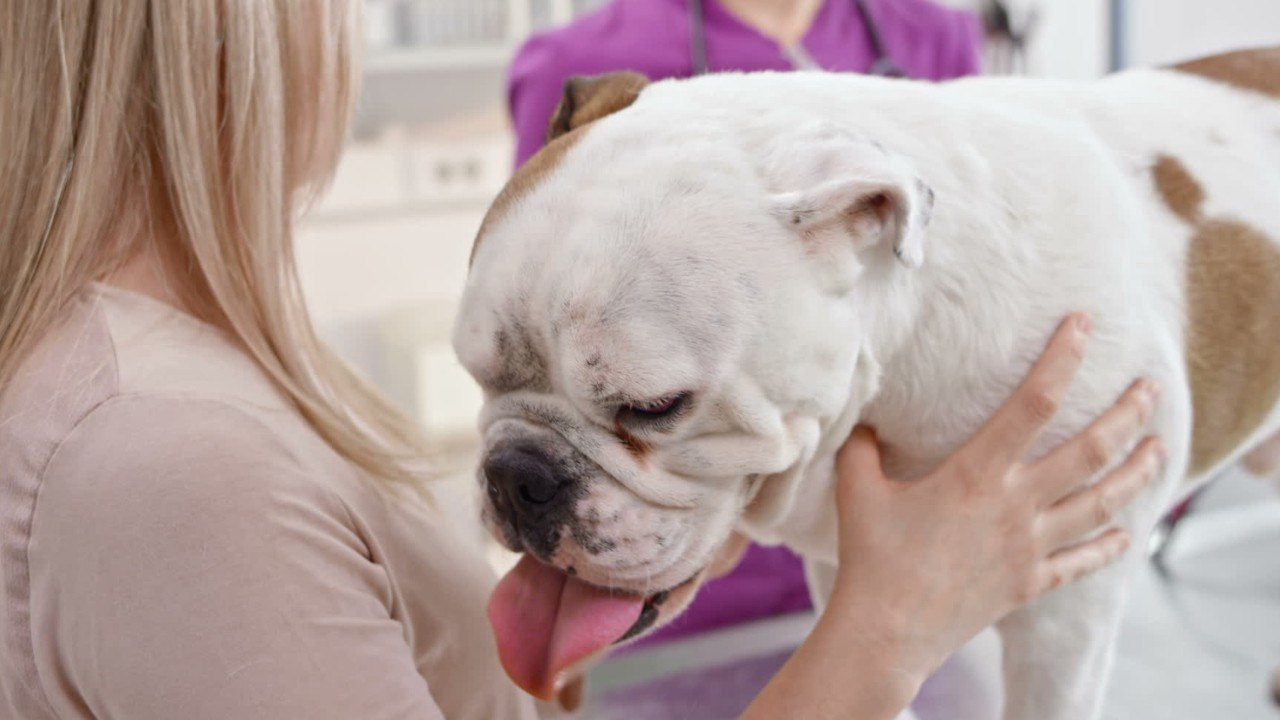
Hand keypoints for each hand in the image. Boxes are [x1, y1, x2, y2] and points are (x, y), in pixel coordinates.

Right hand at [831, 313, 1161, 682]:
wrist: (888, 631)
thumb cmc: (871, 557)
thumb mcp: (858, 488)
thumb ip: (865, 447)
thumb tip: (864, 416)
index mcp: (977, 474)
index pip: (1033, 403)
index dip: (1062, 359)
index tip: (1084, 325)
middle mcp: (1016, 506)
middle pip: (1090, 451)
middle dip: (1126, 415)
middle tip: (1149, 389)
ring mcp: (1030, 547)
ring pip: (1101, 503)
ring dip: (1136, 473)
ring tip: (1158, 449)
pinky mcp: (1031, 582)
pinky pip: (1083, 561)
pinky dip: (1110, 545)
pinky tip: (1127, 532)